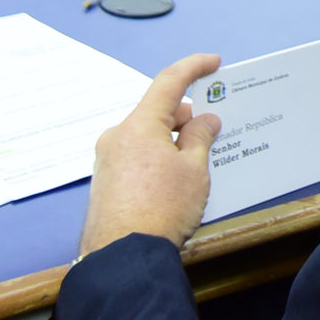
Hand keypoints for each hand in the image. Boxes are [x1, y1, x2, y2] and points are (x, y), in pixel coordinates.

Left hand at [77, 54, 223, 256]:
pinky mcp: (105, 183)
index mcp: (138, 126)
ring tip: (197, 159)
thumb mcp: (193, 170)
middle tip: (213, 129)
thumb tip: (205, 120)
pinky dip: (157, 158)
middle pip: (156, 112)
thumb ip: (201, 137)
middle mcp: (117, 137)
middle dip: (186, 116)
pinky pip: (136, 158)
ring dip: (172, 140)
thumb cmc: (161, 209)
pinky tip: (175, 178)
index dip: (194, 67)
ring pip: (146, 137)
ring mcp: (107, 161)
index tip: (213, 62)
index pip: (169, 82)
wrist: (123, 257)